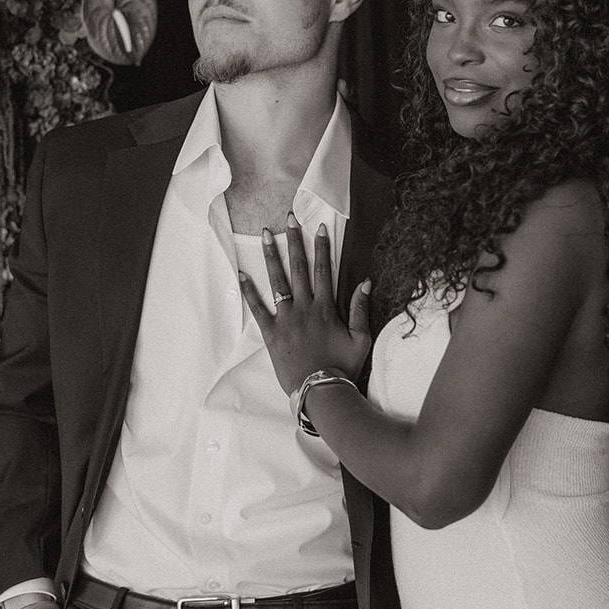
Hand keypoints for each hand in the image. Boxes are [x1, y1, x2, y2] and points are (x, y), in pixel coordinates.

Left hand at [239, 214, 371, 395]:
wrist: (320, 389)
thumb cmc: (343, 367)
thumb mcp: (361, 338)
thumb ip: (361, 309)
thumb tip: (366, 281)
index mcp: (326, 308)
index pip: (324, 270)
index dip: (322, 248)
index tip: (320, 228)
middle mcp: (305, 307)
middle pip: (298, 268)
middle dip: (294, 241)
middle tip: (289, 219)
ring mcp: (286, 319)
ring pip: (277, 281)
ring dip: (271, 256)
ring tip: (265, 235)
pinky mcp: (271, 333)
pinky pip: (258, 308)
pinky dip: (249, 291)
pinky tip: (242, 274)